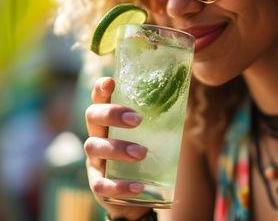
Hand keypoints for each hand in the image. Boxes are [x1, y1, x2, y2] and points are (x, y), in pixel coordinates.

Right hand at [84, 77, 150, 218]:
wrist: (139, 196)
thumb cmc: (147, 159)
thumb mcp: (152, 137)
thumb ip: (161, 119)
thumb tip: (185, 93)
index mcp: (109, 122)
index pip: (100, 99)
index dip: (101, 89)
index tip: (111, 81)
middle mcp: (98, 136)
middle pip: (92, 116)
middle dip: (112, 114)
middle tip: (137, 120)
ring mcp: (95, 161)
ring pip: (94, 147)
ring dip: (118, 148)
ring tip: (142, 153)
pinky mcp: (97, 185)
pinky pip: (101, 184)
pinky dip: (119, 185)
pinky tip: (138, 186)